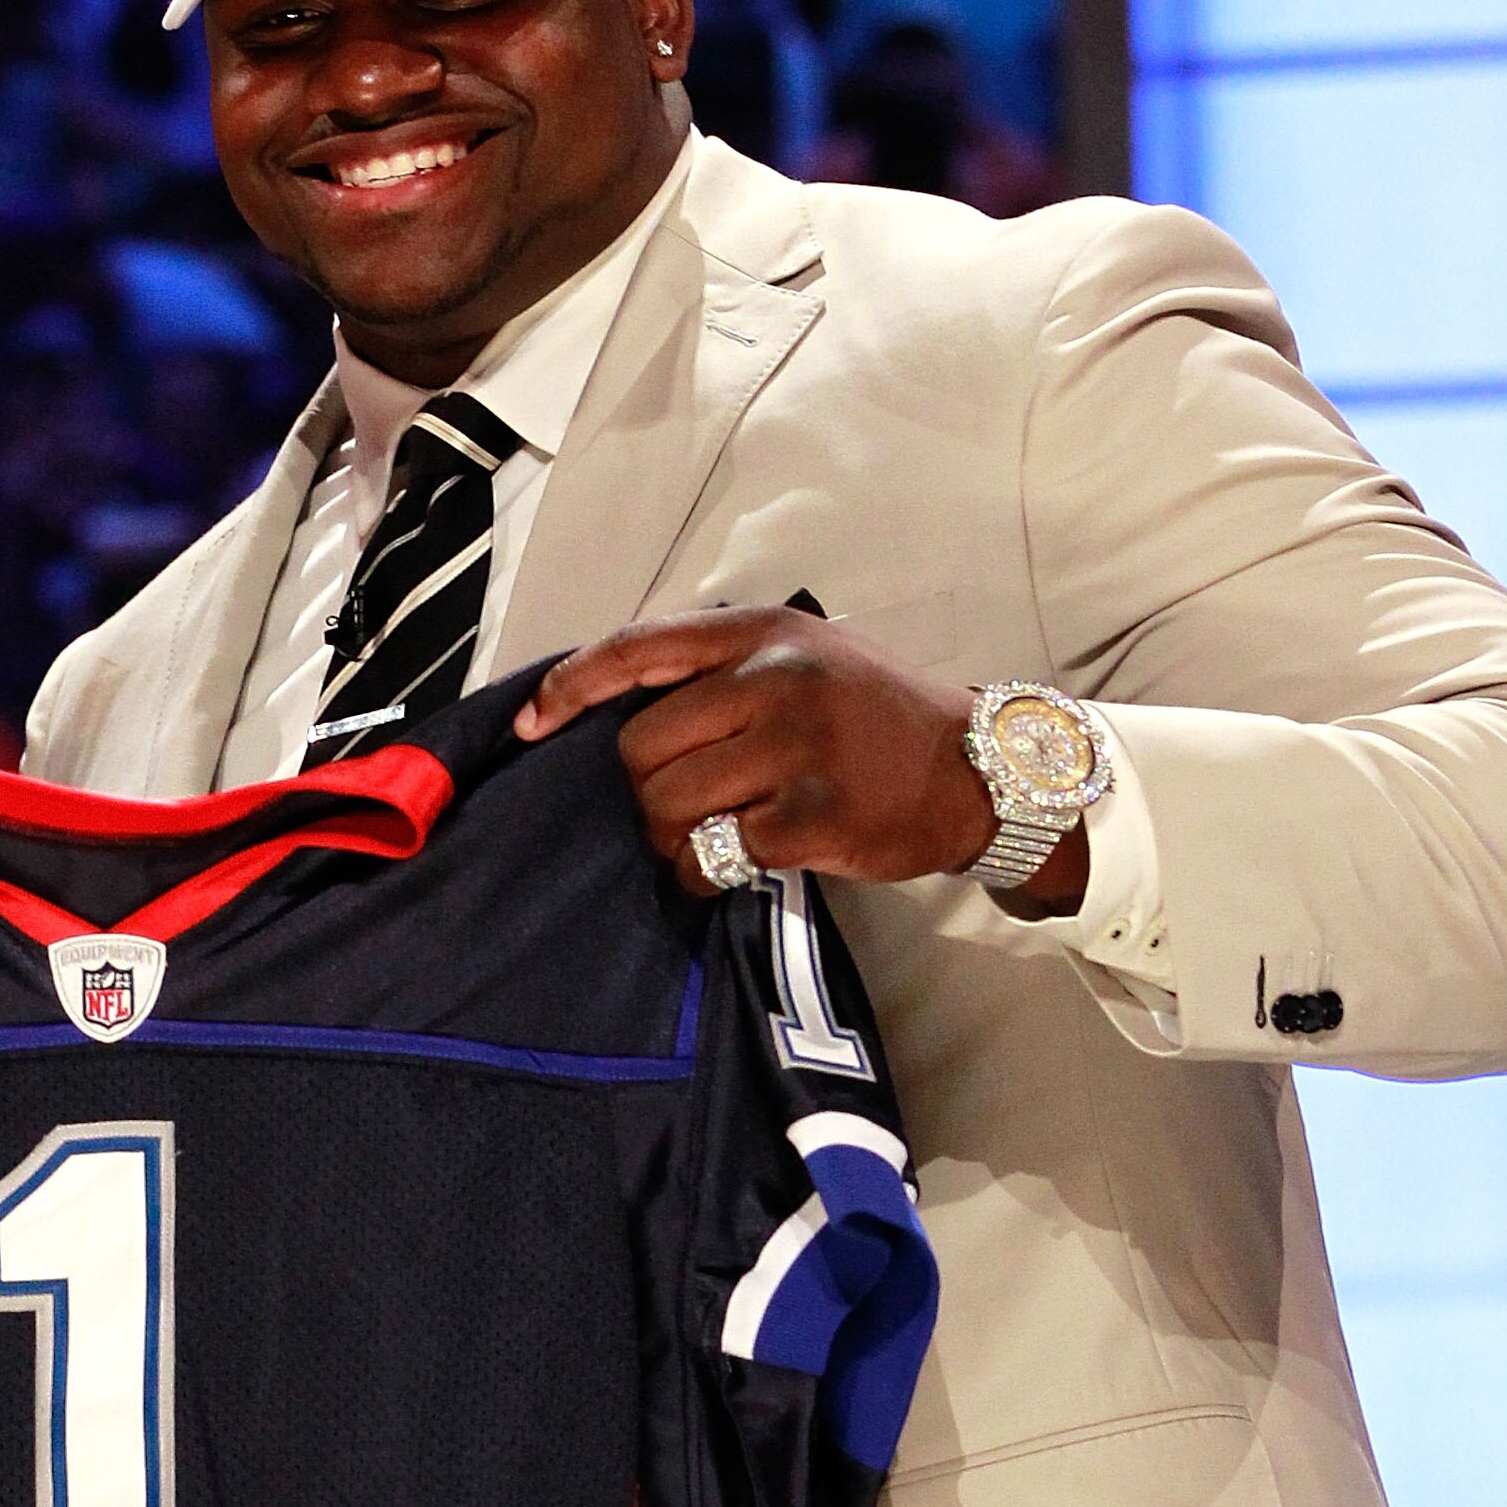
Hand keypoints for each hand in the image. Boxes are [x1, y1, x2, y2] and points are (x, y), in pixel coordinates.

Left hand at [515, 607, 1085, 911]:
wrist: (976, 769)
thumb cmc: (875, 717)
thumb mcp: (805, 657)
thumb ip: (722, 670)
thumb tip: (615, 709)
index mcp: (762, 633)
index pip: (639, 647)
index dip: (570, 687)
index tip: (530, 725)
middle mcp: (776, 679)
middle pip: (642, 746)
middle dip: (640, 791)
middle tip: (671, 810)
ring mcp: (795, 746)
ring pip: (669, 804)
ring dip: (666, 838)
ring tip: (699, 842)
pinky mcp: (812, 815)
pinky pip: (713, 854)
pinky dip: (701, 873)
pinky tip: (723, 871)